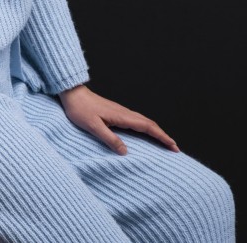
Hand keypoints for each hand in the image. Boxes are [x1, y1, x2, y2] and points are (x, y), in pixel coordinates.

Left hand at [58, 84, 179, 154]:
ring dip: (156, 132)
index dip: (162, 137)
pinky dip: (146, 128)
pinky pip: (136, 121)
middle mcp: (124, 113)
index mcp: (122, 116)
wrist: (72, 94)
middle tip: (174, 148)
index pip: (148, 127)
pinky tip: (144, 134)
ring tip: (164, 142)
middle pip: (150, 124)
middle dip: (163, 136)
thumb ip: (109, 139)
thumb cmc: (80, 110)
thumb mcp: (93, 127)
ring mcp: (121, 112)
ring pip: (144, 122)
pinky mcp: (116, 113)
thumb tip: (126, 152)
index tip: (173, 146)